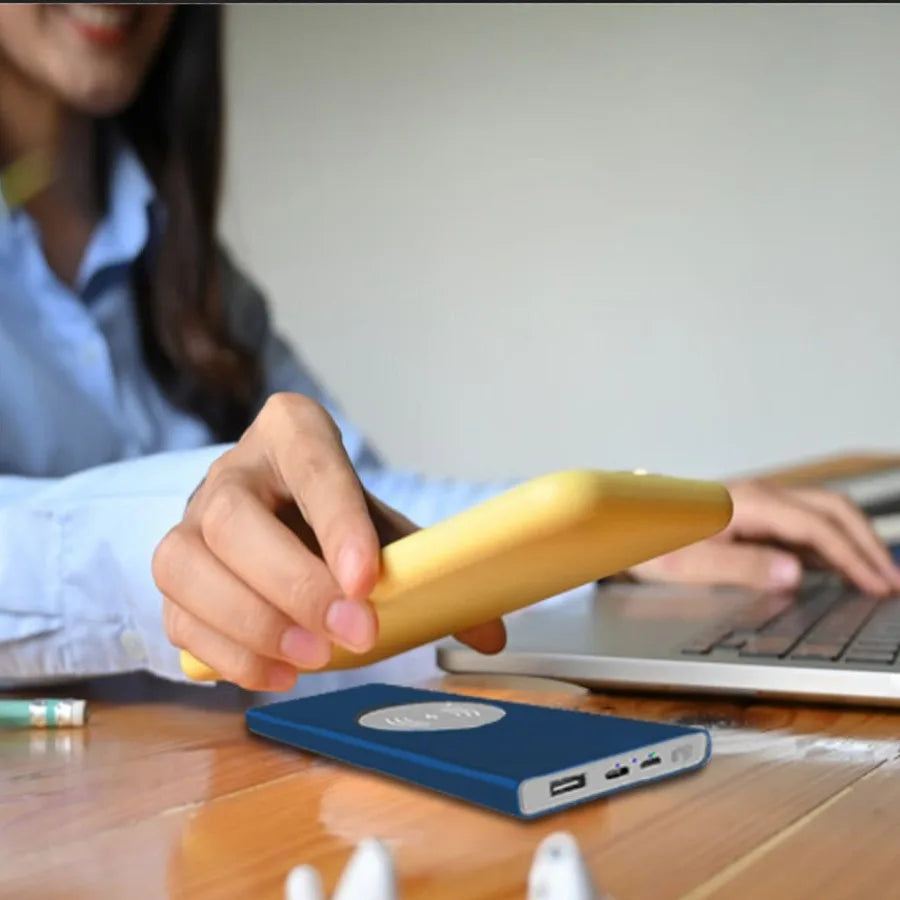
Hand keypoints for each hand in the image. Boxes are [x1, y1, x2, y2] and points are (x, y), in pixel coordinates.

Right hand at [152, 393, 504, 690]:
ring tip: (312, 659)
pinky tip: (278, 674)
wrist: (280, 517)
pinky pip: (176, 615)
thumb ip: (432, 571)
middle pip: (231, 517)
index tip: (367, 580)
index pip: (309, 460)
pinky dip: (227, 653)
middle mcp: (231, 471)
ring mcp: (189, 521)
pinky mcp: (174, 575)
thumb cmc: (335, 520)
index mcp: (289, 433)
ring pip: (185, 563)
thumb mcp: (384, 528)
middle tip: (352, 633)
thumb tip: (490, 633)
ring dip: (249, 623)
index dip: (336, 520)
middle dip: (292, 583)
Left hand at [628, 479, 899, 594]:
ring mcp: (756, 504)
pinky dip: (829, 544)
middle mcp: (759, 497)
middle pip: (831, 511)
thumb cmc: (652, 540)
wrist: (623, 523)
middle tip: (891, 580)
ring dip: (852, 541)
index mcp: (749, 504)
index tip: (877, 585)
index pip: (818, 527)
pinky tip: (837, 567)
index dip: (853, 557)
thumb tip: (795, 573)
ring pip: (820, 514)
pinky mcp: (751, 515)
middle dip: (867, 543)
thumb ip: (744, 568)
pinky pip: (802, 524)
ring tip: (876, 575)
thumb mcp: (691, 563)